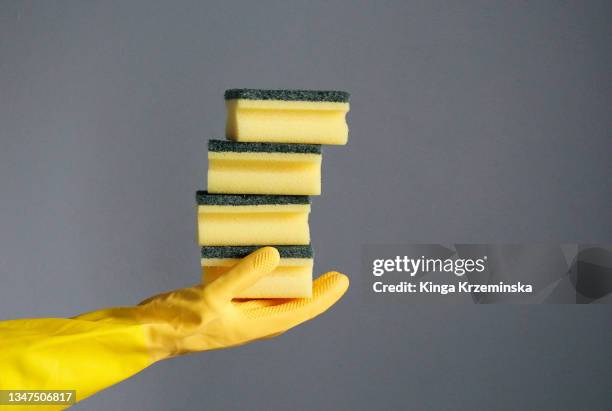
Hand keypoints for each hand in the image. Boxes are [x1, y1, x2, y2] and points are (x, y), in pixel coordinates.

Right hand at [76, 247, 348, 359]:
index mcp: (253, 326)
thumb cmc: (177, 320)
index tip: (342, 281)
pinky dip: (264, 279)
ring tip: (305, 266)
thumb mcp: (213, 296)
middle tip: (334, 275)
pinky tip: (264, 263)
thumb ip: (245, 275)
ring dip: (291, 286)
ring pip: (274, 300)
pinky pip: (253, 292)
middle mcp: (250, 323)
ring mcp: (237, 315)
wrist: (147, 332)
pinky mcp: (224, 306)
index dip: (323, 297)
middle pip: (292, 307)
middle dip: (315, 293)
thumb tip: (276, 255)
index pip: (299, 311)